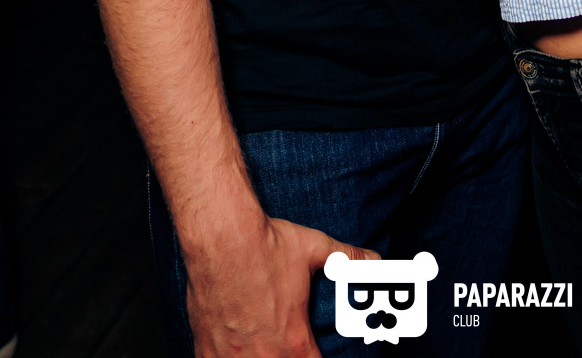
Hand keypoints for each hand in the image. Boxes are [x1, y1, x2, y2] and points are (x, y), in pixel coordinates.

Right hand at [187, 211, 377, 357]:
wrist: (221, 237)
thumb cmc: (265, 244)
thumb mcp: (313, 249)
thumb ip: (346, 259)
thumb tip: (374, 259)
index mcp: (294, 342)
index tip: (314, 352)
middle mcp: (264, 357)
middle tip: (284, 344)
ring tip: (261, 346)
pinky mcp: (206, 350)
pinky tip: (232, 349)